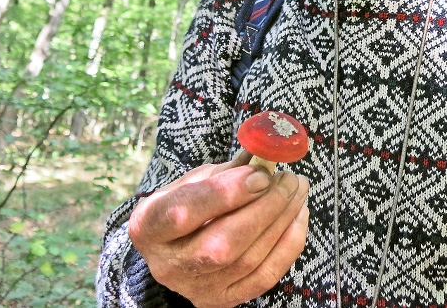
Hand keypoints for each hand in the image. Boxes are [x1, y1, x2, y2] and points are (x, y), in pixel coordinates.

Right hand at [128, 153, 309, 307]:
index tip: (261, 174)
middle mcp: (168, 266)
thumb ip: (228, 170)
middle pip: (221, 244)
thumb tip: (265, 153)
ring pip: (248, 260)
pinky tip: (298, 215)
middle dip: (265, 208)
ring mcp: (197, 289)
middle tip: (288, 179)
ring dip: (282, 220)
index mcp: (148, 226)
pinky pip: (265, 277)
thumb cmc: (188, 201)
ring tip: (297, 190)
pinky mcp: (224, 299)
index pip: (183, 213)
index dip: (226, 194)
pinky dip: (289, 244)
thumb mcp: (195, 179)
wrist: (178, 244)